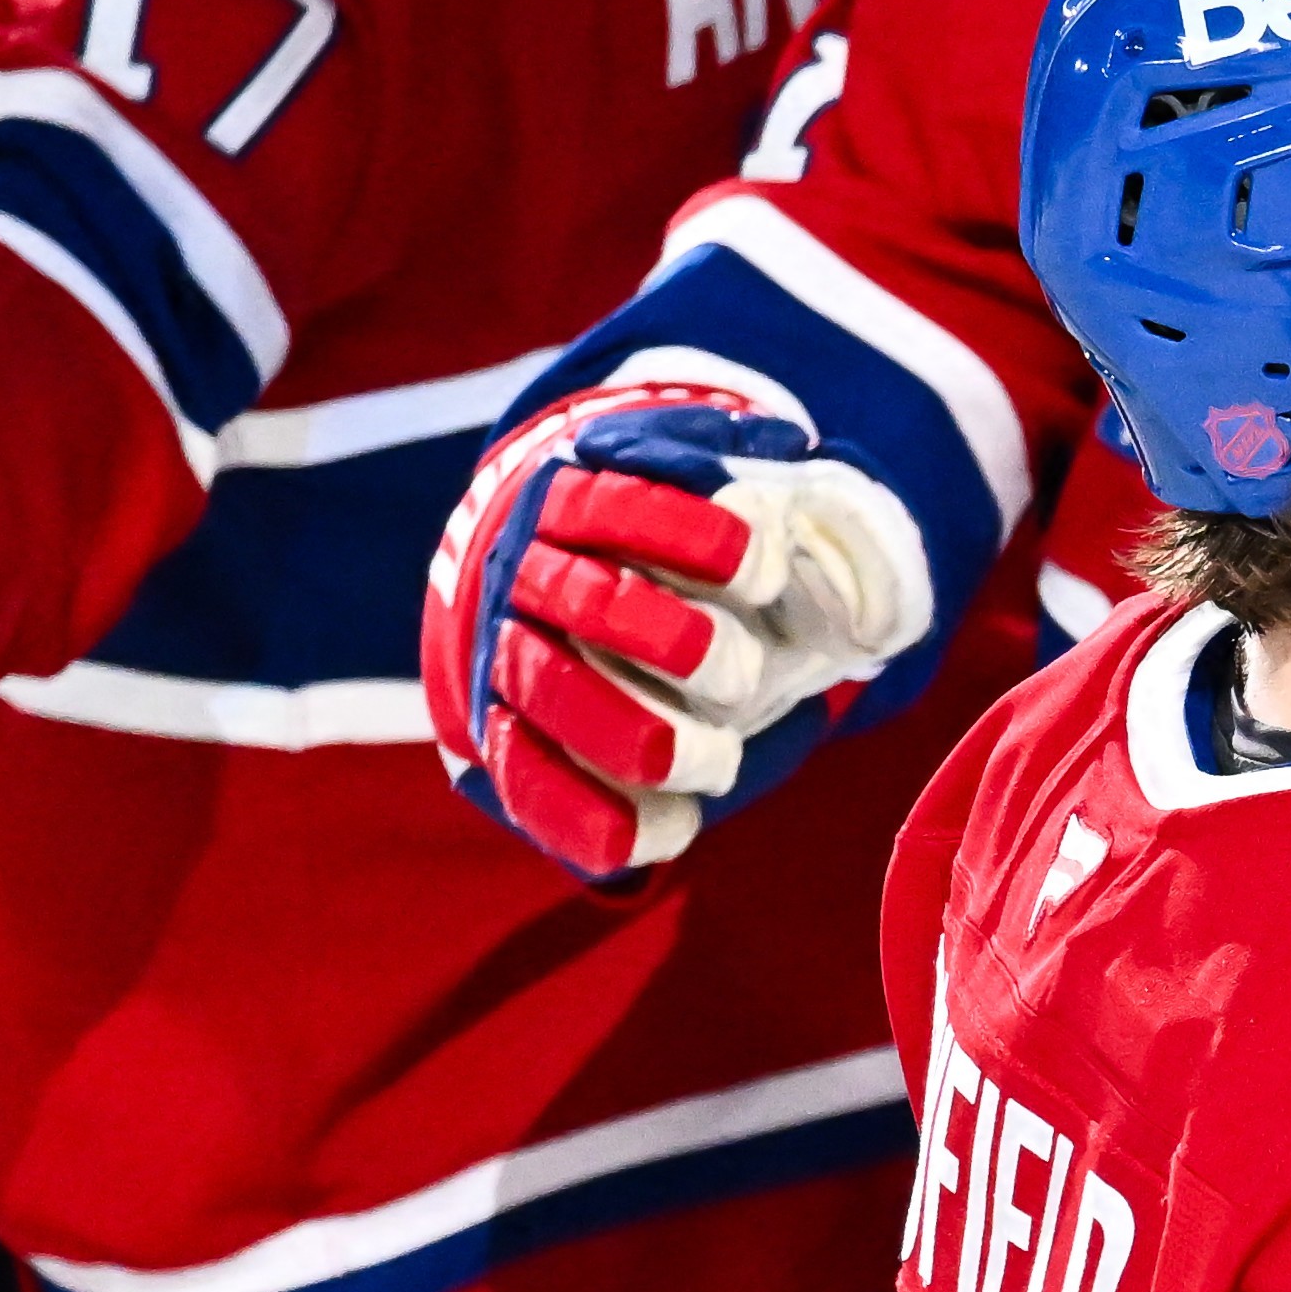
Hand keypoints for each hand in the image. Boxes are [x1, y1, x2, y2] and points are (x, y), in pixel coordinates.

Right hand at [420, 376, 930, 879]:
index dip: (687, 536)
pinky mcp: (506, 736)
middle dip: (668, 639)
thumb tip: (784, 464)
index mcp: (572, 501)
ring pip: (546, 693)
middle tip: (741, 676)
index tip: (762, 569)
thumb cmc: (655, 543)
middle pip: (585, 603)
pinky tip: (671, 828)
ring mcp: (509, 658)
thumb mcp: (688, 486)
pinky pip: (528, 781)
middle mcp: (528, 576)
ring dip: (631, 731)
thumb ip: (729, 474)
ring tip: (714, 760)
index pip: (615, 506)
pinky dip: (588, 815)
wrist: (551, 587)